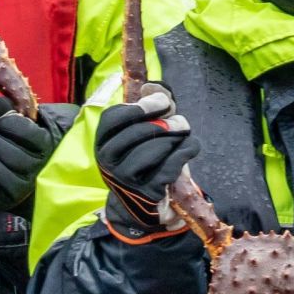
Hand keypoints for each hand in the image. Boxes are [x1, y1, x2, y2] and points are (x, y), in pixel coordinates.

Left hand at [0, 95, 66, 208]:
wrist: (22, 179)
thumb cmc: (19, 145)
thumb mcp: (18, 123)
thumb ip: (2, 109)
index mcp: (46, 146)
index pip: (24, 132)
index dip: (0, 121)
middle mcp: (37, 170)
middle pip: (7, 151)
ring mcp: (21, 188)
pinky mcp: (4, 201)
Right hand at [95, 88, 199, 238]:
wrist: (142, 207)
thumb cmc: (143, 162)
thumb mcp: (141, 135)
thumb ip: (149, 108)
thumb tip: (153, 86)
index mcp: (103, 143)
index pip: (114, 118)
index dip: (140, 106)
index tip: (163, 101)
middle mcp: (109, 162)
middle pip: (138, 132)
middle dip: (166, 122)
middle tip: (181, 122)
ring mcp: (126, 179)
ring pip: (155, 148)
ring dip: (177, 137)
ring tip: (185, 134)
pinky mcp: (147, 192)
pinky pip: (170, 165)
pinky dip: (186, 151)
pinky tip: (191, 147)